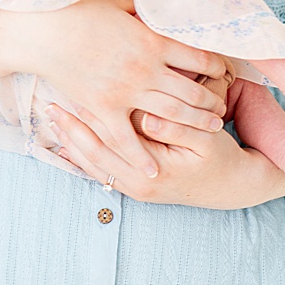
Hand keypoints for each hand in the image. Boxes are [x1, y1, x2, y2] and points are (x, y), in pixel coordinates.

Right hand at [22, 0, 230, 174]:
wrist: (43, 33)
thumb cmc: (81, 12)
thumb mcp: (122, 4)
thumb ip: (148, 11)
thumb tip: (166, 8)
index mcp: (153, 41)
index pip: (199, 57)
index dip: (217, 65)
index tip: (224, 71)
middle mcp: (146, 69)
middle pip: (191, 90)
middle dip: (211, 100)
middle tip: (222, 108)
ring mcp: (125, 91)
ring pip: (170, 114)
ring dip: (195, 123)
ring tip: (211, 128)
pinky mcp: (104, 108)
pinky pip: (126, 138)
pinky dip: (141, 156)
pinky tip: (154, 170)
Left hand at [46, 99, 284, 208]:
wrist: (234, 188)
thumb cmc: (221, 159)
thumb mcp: (206, 141)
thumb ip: (175, 129)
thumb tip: (144, 117)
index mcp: (152, 172)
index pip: (111, 144)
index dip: (89, 121)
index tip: (70, 97)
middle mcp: (139, 184)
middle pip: (94, 156)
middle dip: (71, 132)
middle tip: (49, 108)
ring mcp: (137, 187)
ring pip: (95, 166)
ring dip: (73, 144)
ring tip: (53, 122)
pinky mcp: (139, 184)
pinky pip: (105, 170)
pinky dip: (85, 156)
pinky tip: (70, 144)